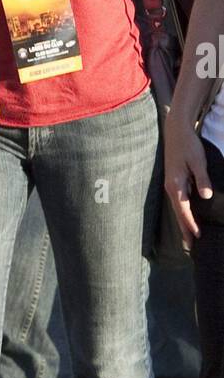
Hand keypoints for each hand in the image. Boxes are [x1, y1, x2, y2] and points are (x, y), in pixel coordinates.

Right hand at [164, 116, 211, 246]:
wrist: (176, 131)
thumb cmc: (188, 145)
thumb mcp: (198, 161)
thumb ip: (202, 179)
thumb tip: (206, 196)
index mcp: (176, 184)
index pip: (183, 209)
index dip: (190, 223)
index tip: (197, 236)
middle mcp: (171, 187)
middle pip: (178, 213)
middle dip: (184, 229)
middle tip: (190, 247)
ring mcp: (171, 185)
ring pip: (178, 208)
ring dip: (183, 222)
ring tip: (189, 237)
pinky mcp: (174, 181)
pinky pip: (178, 202)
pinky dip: (183, 212)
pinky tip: (188, 217)